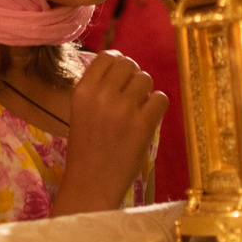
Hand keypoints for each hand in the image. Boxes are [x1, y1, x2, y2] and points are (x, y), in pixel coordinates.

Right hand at [59, 50, 166, 210]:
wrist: (90, 184)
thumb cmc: (86, 148)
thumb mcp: (80, 111)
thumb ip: (98, 87)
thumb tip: (124, 64)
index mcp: (82, 91)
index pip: (107, 56)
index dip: (119, 63)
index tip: (121, 78)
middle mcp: (101, 96)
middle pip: (129, 64)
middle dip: (134, 76)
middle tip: (132, 94)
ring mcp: (123, 110)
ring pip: (146, 79)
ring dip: (146, 92)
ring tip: (138, 109)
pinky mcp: (142, 125)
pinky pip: (160, 99)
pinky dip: (158, 106)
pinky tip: (148, 118)